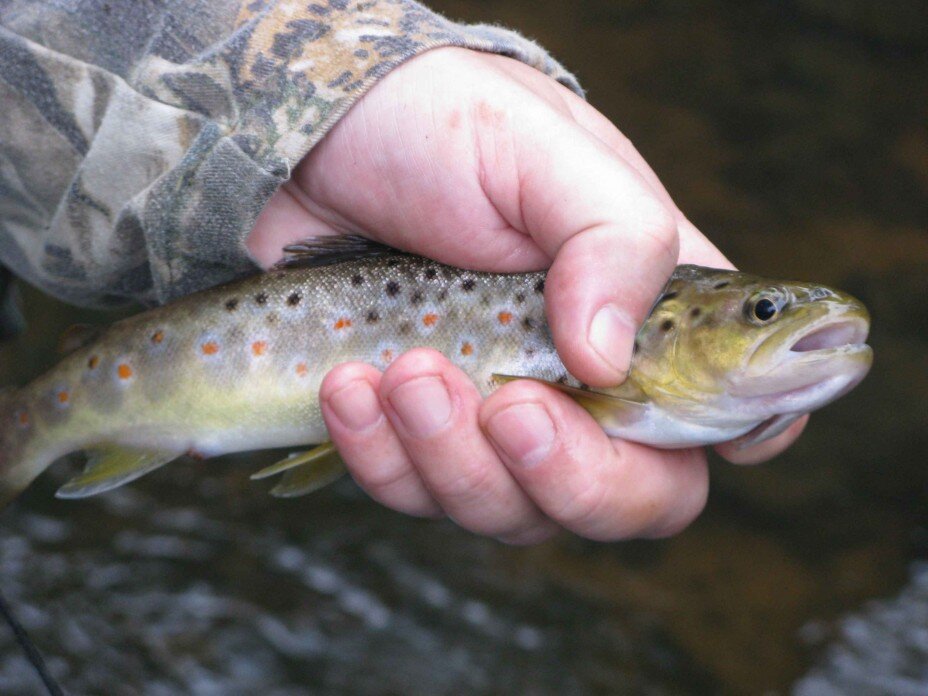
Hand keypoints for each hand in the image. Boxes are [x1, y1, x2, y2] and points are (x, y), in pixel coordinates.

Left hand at [247, 47, 806, 542]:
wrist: (319, 142)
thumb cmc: (442, 126)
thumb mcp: (540, 152)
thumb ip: (612, 241)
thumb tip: (609, 363)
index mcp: (655, 313)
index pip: (738, 404)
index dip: (741, 432)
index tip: (678, 420)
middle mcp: (590, 384)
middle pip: (634, 499)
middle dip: (568, 475)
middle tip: (507, 402)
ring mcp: (501, 419)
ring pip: (516, 512)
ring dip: (454, 457)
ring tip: (404, 368)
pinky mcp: (419, 438)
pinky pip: (417, 496)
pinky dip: (381, 456)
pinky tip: (350, 386)